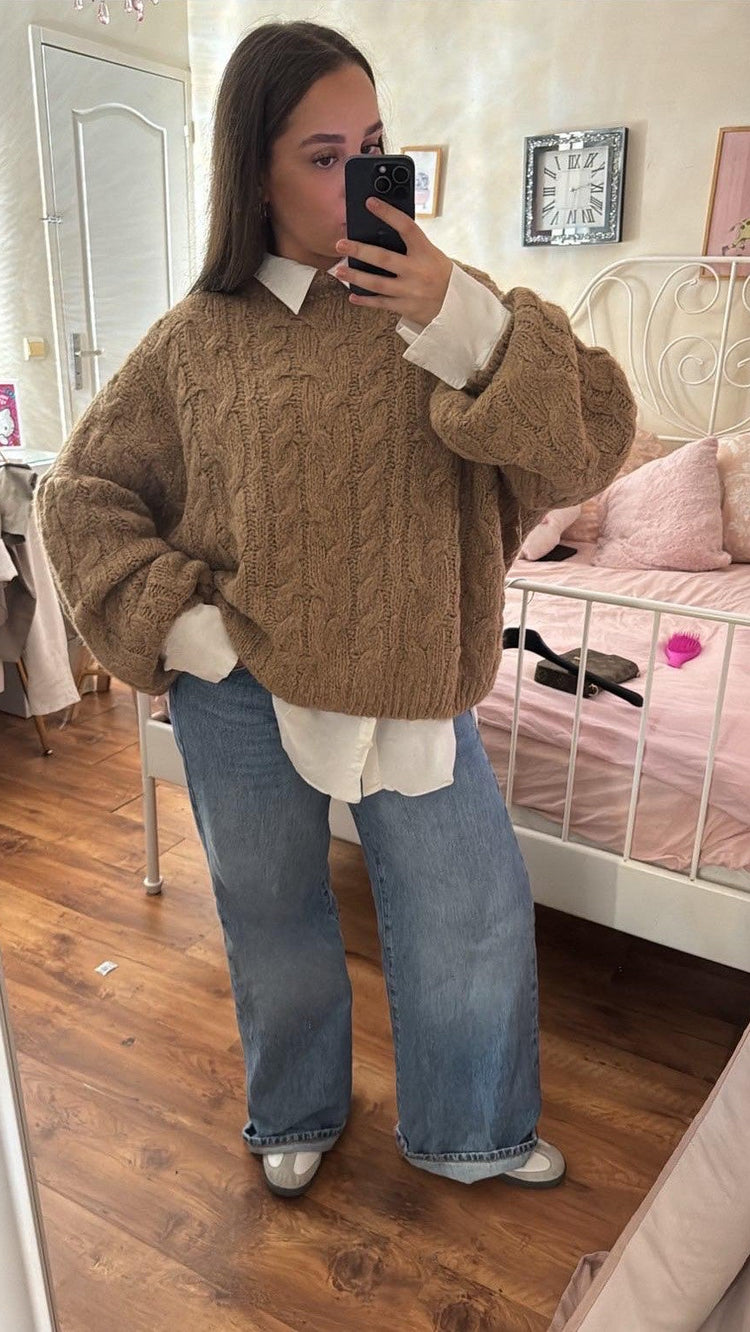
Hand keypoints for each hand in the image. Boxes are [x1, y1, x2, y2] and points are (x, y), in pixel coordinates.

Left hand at [333, 197, 452, 326]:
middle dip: (360, 250)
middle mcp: (417, 270)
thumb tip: (382, 234)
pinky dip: (366, 300)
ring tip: (339, 270)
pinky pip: (381, 303)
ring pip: (377, 283)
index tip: (370, 203)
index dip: (388, 213)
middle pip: (383, 258)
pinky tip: (353, 295)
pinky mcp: (406, 307)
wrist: (457, 307)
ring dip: (356, 276)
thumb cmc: (441, 276)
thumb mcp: (432, 256)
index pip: (406, 227)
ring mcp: (411, 290)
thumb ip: (412, 247)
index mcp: (426, 252)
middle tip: (340, 244)